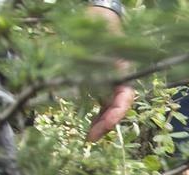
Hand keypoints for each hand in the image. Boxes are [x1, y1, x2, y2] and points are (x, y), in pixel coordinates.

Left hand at [84, 5, 134, 141]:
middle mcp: (120, 83)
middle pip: (117, 109)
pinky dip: (96, 115)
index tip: (100, 129)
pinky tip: (88, 125)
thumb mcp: (89, 51)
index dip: (113, 117)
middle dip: (105, 125)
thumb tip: (64, 84)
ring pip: (110, 109)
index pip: (123, 102)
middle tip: (90, 138)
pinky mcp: (103, 86)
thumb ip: (81, 68)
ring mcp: (112, 86)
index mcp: (123, 75)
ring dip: (101, 123)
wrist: (100, 22)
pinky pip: (102, 104)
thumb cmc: (97, 35)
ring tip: (89, 136)